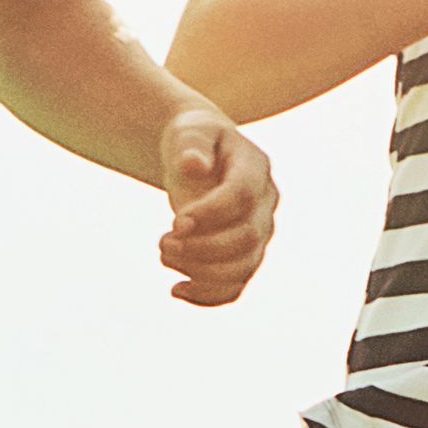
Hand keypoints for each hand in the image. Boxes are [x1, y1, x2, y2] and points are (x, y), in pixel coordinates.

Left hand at [148, 103, 277, 306]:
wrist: (199, 158)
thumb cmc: (194, 141)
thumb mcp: (189, 132)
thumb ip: (192, 144)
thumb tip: (193, 165)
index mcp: (256, 168)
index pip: (243, 196)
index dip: (212, 213)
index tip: (176, 221)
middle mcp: (265, 205)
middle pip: (246, 238)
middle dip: (202, 247)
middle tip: (162, 241)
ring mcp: (258, 234)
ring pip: (243, 267)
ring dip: (201, 272)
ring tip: (164, 255)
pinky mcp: (243, 256)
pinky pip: (234, 286)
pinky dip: (207, 295)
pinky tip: (175, 289)